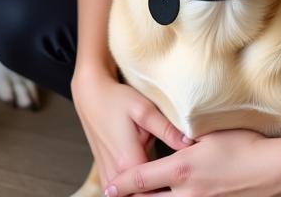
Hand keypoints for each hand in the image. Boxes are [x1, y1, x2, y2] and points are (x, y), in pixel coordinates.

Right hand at [71, 67, 188, 186]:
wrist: (90, 94)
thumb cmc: (116, 99)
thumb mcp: (143, 109)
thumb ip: (167, 129)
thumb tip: (190, 143)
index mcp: (128, 161)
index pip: (156, 187)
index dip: (172, 185)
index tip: (186, 181)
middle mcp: (115, 174)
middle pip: (143, 196)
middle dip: (160, 192)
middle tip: (176, 183)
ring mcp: (108, 175)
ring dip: (147, 193)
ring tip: (164, 185)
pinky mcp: (104, 173)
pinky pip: (120, 194)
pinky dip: (133, 192)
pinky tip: (148, 185)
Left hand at [101, 129, 280, 196]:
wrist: (277, 170)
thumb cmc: (245, 144)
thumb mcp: (210, 132)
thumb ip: (187, 133)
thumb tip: (174, 130)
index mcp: (182, 168)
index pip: (142, 178)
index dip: (122, 184)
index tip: (107, 187)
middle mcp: (189, 192)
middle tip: (116, 196)